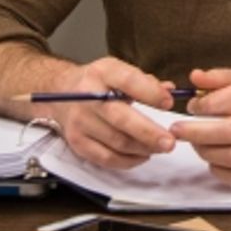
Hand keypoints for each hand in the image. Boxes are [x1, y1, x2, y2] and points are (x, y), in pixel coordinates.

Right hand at [38, 57, 177, 169]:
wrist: (60, 93)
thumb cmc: (98, 82)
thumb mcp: (119, 70)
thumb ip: (145, 81)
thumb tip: (170, 91)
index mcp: (103, 73)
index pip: (129, 81)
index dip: (151, 93)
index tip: (169, 103)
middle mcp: (88, 97)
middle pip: (122, 119)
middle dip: (149, 133)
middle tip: (170, 141)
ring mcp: (80, 122)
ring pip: (117, 142)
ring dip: (143, 148)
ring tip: (161, 148)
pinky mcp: (77, 142)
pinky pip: (106, 158)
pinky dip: (128, 160)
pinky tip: (142, 155)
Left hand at [168, 68, 230, 187]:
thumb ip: (218, 77)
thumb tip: (194, 77)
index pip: (223, 102)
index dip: (200, 107)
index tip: (191, 107)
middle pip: (226, 133)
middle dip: (195, 133)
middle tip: (177, 131)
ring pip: (230, 157)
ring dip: (205, 151)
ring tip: (196, 143)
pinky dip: (219, 171)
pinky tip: (212, 160)